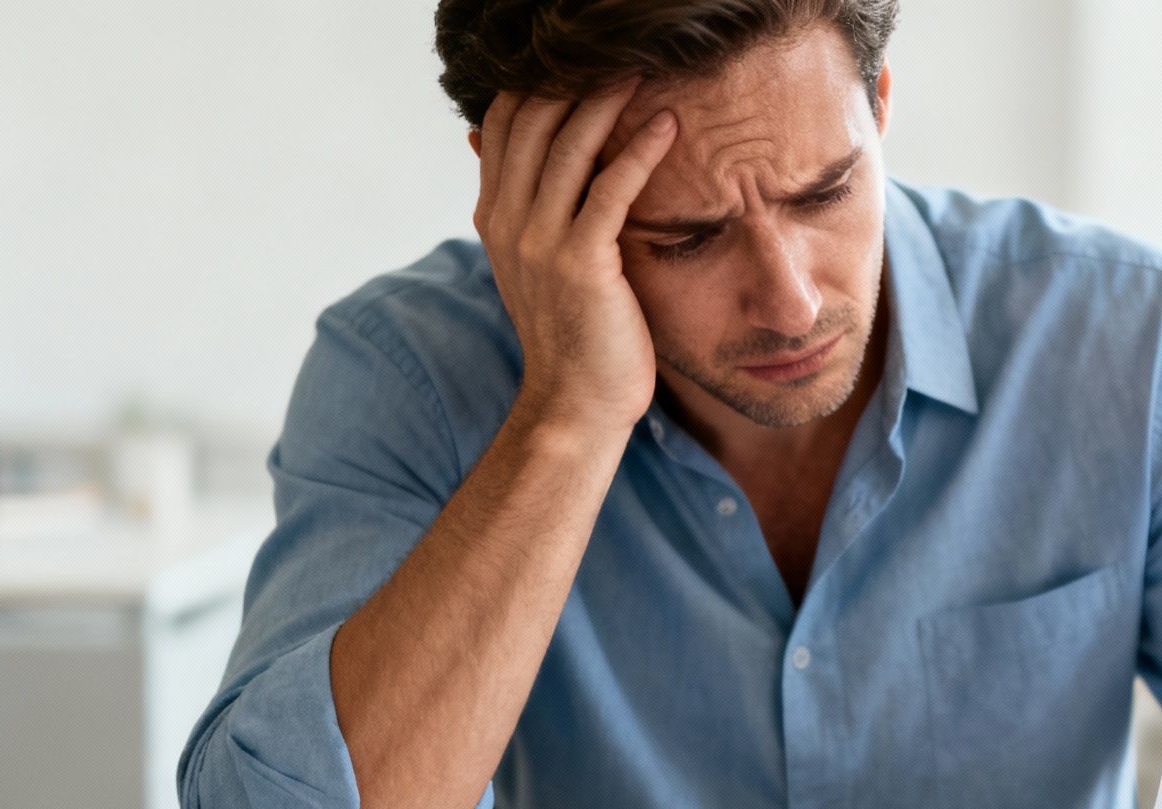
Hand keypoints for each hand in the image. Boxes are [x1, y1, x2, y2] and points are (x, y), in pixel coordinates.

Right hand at [471, 86, 677, 435]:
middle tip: (618, 51)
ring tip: (645, 70)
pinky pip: (610, 189)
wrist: (575, 404)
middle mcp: (507, 221)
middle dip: (573, 78)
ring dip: (608, 101)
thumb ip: (528, 209)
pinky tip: (668, 127)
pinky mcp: (581, 263)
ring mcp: (539, 242)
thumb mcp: (536, 265)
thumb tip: (505, 154)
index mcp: (493, 215)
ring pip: (568, 145)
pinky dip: (639, 151)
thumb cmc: (572, 334)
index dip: (534, 82)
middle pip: (531, 120)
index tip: (575, 59)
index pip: (502, 123)